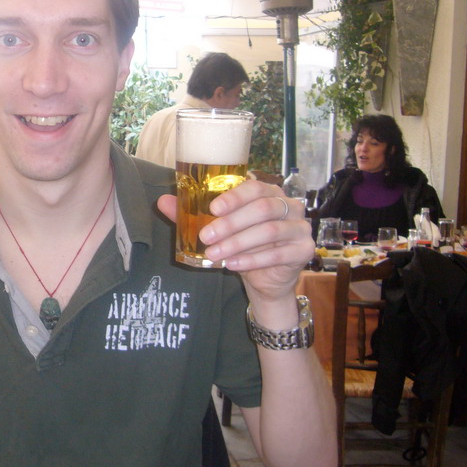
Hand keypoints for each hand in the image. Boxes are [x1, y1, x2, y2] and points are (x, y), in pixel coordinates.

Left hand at [156, 179, 312, 302]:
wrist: (266, 279)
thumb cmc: (243, 246)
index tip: (212, 210)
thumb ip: (192, 215)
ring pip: (269, 231)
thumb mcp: (218, 230)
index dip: (234, 197)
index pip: (254, 187)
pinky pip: (278, 254)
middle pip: (263, 208)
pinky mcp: (304, 250)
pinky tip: (233, 264)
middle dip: (231, 223)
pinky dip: (253, 259)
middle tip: (205, 237)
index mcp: (270, 193)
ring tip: (214, 254)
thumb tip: (163, 202)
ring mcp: (300, 228)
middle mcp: (289, 206)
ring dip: (238, 243)